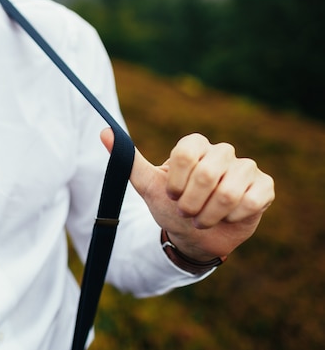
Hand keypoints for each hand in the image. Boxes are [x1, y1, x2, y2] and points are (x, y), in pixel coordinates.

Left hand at [101, 129, 274, 260]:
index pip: (186, 152)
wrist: (195, 235)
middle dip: (191, 204)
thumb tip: (104, 132)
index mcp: (194, 146)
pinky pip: (251, 201)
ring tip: (204, 219)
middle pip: (207, 174)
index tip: (172, 195)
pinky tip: (228, 218)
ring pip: (229, 191)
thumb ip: (129, 160)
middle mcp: (221, 152)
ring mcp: (245, 168)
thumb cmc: (171, 207)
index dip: (177, 182)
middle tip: (188, 212)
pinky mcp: (263, 186)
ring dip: (210, 215)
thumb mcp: (148, 186)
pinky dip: (232, 217)